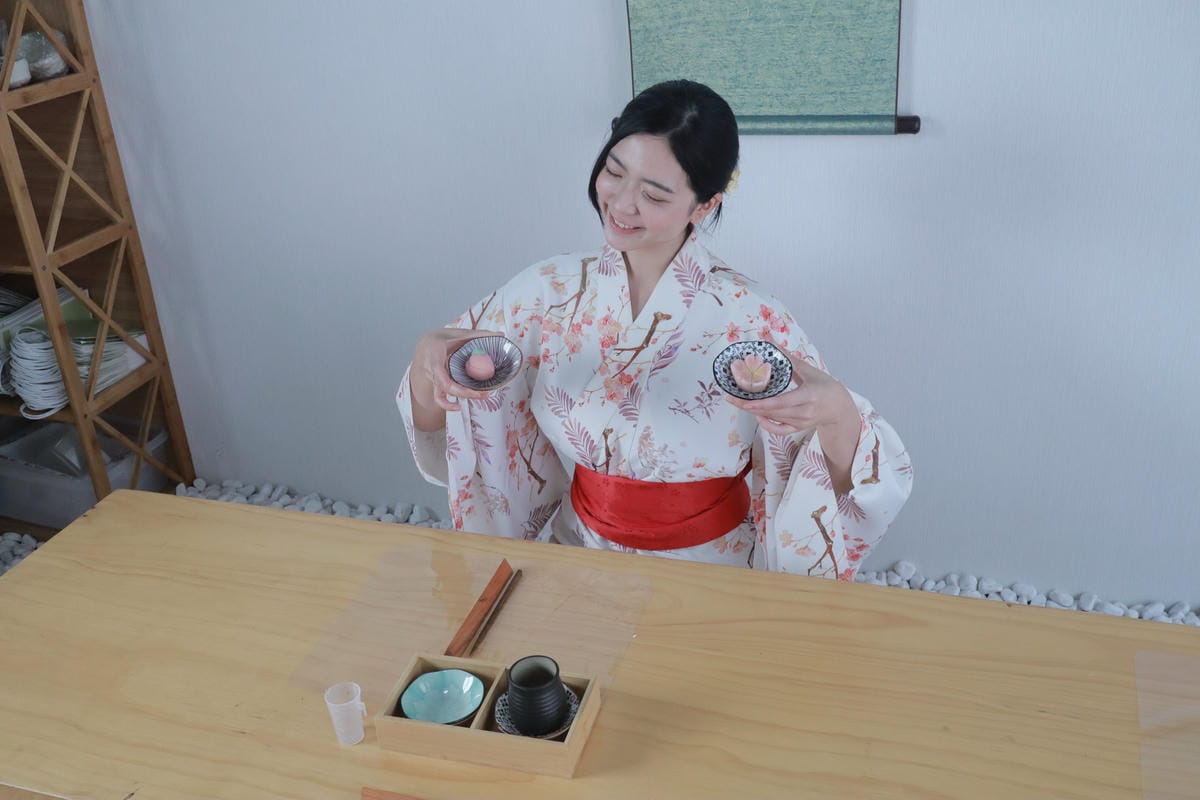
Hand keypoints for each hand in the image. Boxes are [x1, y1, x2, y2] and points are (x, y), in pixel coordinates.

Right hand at [411, 328, 504, 412]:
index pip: (440, 372)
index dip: (454, 384)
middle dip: (465, 393)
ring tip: (479, 397)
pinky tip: (459, 407)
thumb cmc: (442, 339)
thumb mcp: (458, 333)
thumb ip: (479, 334)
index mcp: (435, 355)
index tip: (472, 387)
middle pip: (445, 386)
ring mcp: (433, 379)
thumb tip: (500, 334)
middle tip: (484, 394)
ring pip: (441, 394)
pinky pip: (439, 398)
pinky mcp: (436, 385)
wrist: (425, 344)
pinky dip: (447, 405)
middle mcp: (432, 369)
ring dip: (459, 398)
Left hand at [726, 349, 857, 437]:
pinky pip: (779, 430)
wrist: (839, 407)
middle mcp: (806, 411)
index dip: (763, 403)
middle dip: (751, 406)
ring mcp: (802, 422)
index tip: (746, 401)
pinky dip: (766, 425)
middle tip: (731, 398)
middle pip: (774, 412)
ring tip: (739, 402)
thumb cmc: (825, 385)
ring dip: (756, 412)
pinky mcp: (799, 429)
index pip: (783, 402)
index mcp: (810, 395)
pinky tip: (756, 415)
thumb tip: (768, 338)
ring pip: (775, 419)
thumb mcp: (808, 369)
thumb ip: (786, 356)